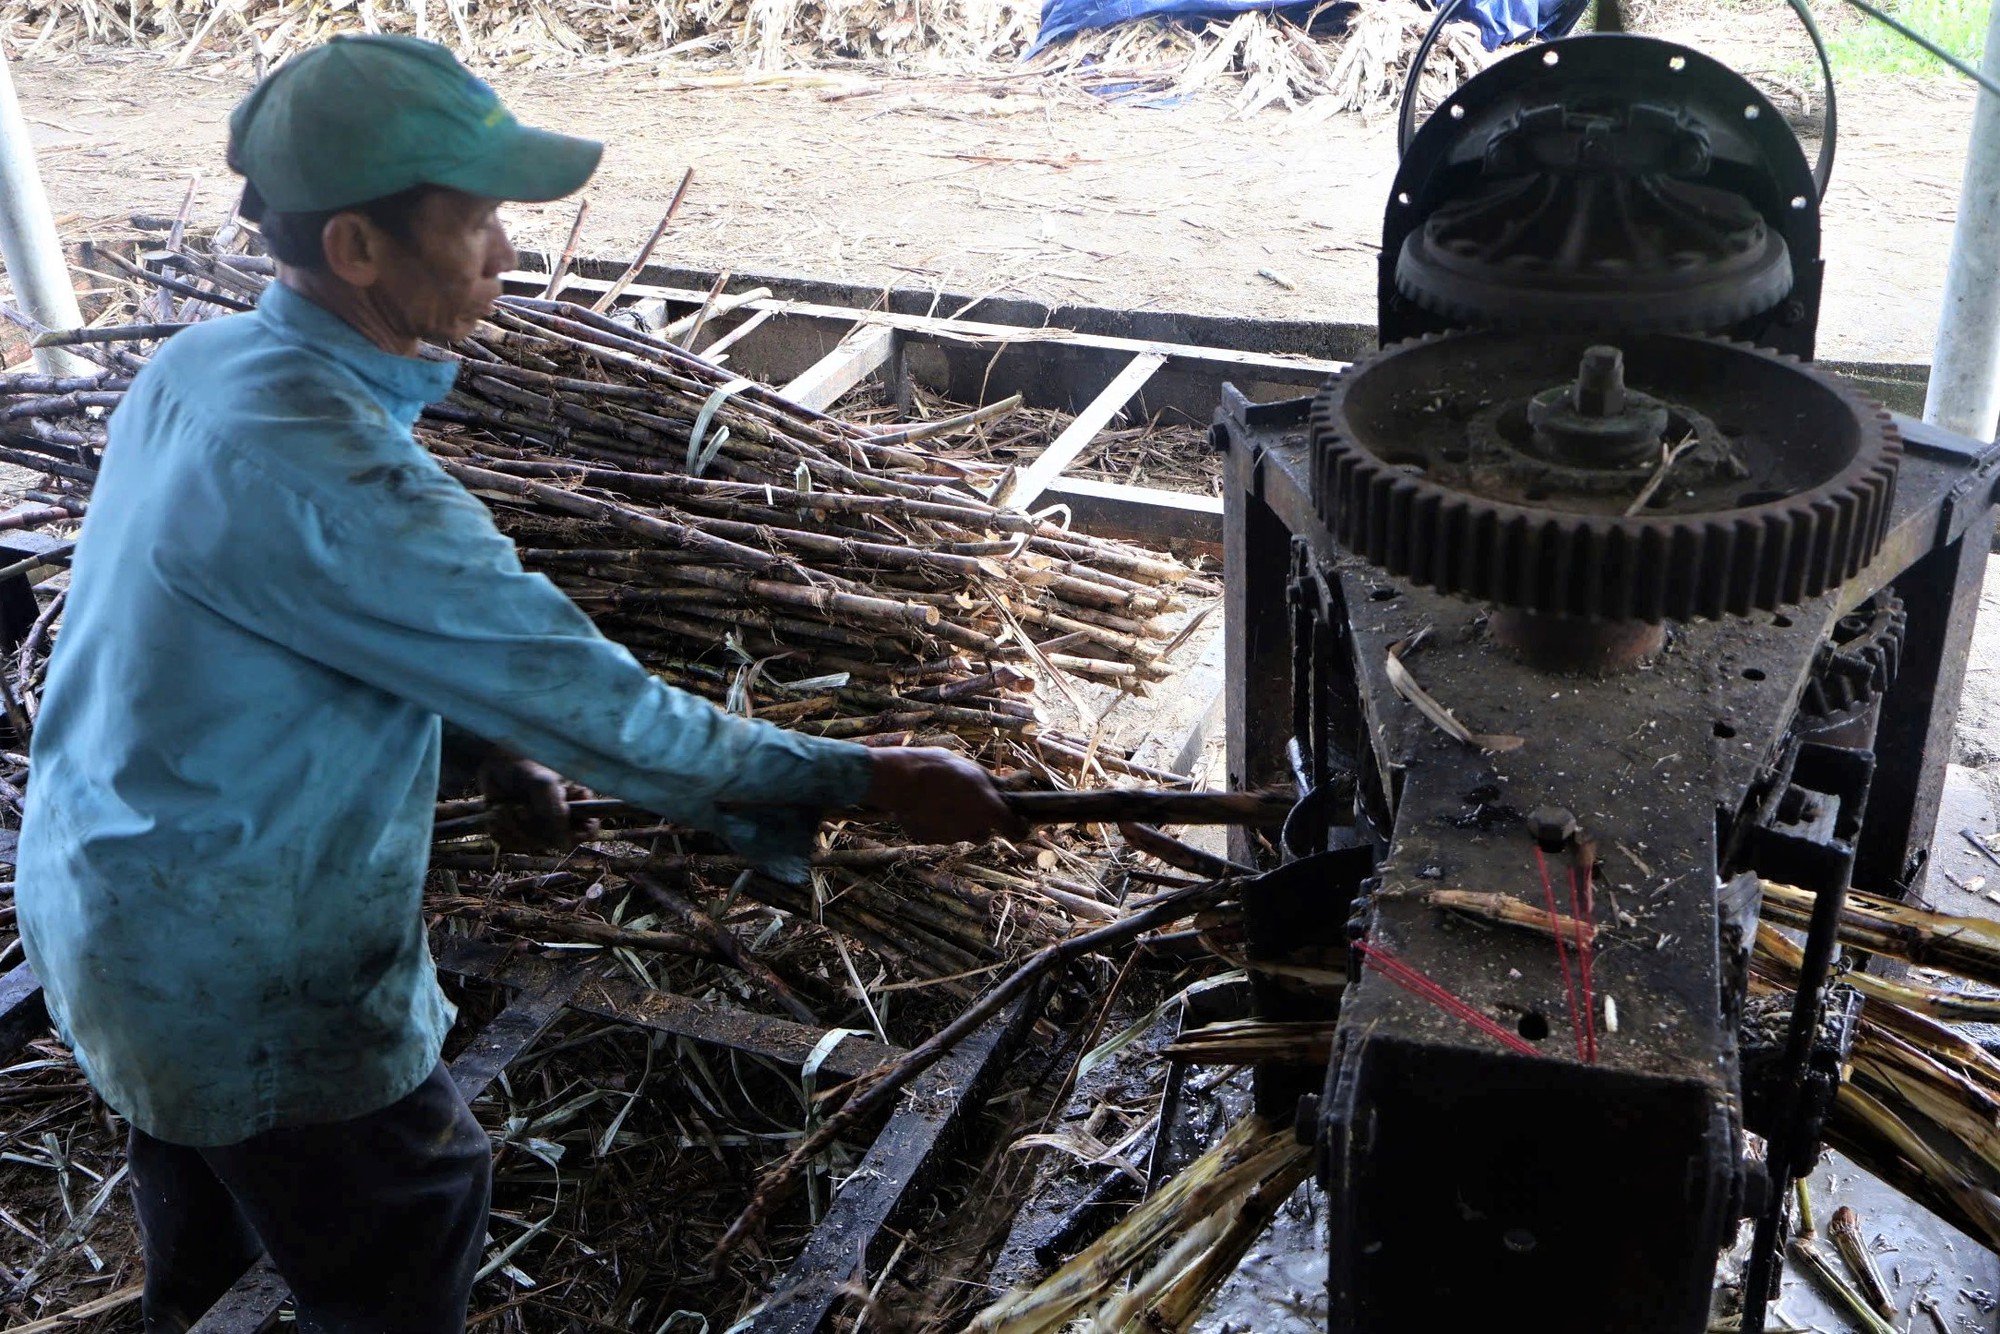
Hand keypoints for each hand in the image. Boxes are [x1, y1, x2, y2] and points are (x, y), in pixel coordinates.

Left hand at [478, 754, 587, 850]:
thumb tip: (564, 843)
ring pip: (532, 844)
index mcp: (577, 801)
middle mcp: (560, 817)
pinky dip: (500, 831)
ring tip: (503, 807)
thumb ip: (555, 812)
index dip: (576, 835)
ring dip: (512, 828)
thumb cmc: (523, 763)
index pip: (590, 829)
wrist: (493, 759)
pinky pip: (513, 844)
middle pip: (555, 841)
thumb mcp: (542, 784)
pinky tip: (496, 814)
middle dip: (532, 828)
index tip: (556, 829)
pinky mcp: (517, 830)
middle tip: (519, 808)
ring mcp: (539, 825)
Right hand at [862, 747, 1023, 844]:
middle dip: (983, 820)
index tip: (1017, 817)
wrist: (900, 780)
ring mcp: (950, 838)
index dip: (1020, 826)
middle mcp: (973, 830)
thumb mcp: (973, 769)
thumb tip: (1017, 782)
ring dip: (961, 822)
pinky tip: (927, 805)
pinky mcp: (929, 839)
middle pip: (987, 832)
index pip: (1018, 831)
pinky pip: (939, 833)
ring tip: (945, 799)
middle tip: (971, 799)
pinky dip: (938, 823)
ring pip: (963, 833)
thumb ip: (995, 782)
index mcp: (990, 812)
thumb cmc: (940, 769)